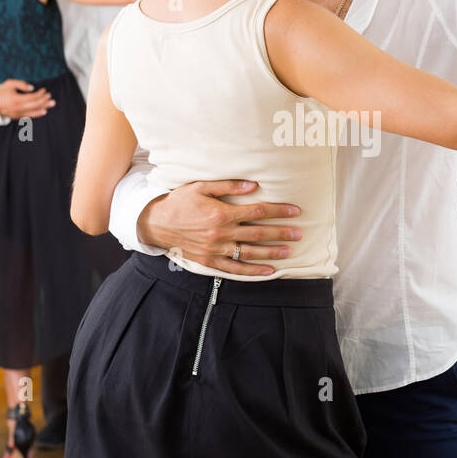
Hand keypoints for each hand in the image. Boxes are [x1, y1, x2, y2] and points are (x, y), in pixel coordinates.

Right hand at [0, 79, 53, 118]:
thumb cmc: (2, 92)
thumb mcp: (9, 83)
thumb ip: (21, 84)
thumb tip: (32, 88)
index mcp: (16, 99)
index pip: (32, 97)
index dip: (40, 94)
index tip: (44, 90)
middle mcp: (18, 108)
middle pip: (35, 105)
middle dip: (44, 100)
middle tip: (51, 97)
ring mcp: (18, 114)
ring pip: (34, 112)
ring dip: (44, 107)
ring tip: (52, 104)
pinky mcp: (18, 117)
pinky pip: (30, 116)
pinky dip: (37, 114)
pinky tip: (44, 111)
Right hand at [137, 179, 301, 275]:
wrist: (156, 223)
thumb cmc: (180, 202)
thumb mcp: (201, 187)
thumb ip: (228, 185)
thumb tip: (253, 185)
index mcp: (222, 213)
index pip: (258, 211)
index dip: (279, 211)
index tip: (295, 211)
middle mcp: (221, 233)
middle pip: (258, 233)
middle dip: (281, 233)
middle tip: (299, 234)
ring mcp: (216, 249)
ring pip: (250, 252)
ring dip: (272, 253)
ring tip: (289, 252)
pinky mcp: (210, 261)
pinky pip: (235, 269)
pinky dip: (253, 271)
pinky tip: (269, 271)